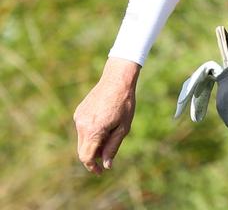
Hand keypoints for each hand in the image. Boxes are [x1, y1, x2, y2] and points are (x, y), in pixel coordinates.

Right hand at [74, 58, 140, 174]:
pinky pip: (82, 128)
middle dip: (93, 156)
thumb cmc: (124, 104)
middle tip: (107, 154)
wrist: (117, 81)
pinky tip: (105, 123)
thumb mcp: (123, 128)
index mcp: (93, 131)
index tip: (100, 171)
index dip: (92, 167)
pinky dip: (90, 132)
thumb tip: (106, 165)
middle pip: (82, 150)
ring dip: (92, 143)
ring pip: (82, 139)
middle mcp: (81, 125)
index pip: (86, 157)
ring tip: (110, 133)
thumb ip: (112, 147)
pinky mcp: (79, 112)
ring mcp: (78, 118)